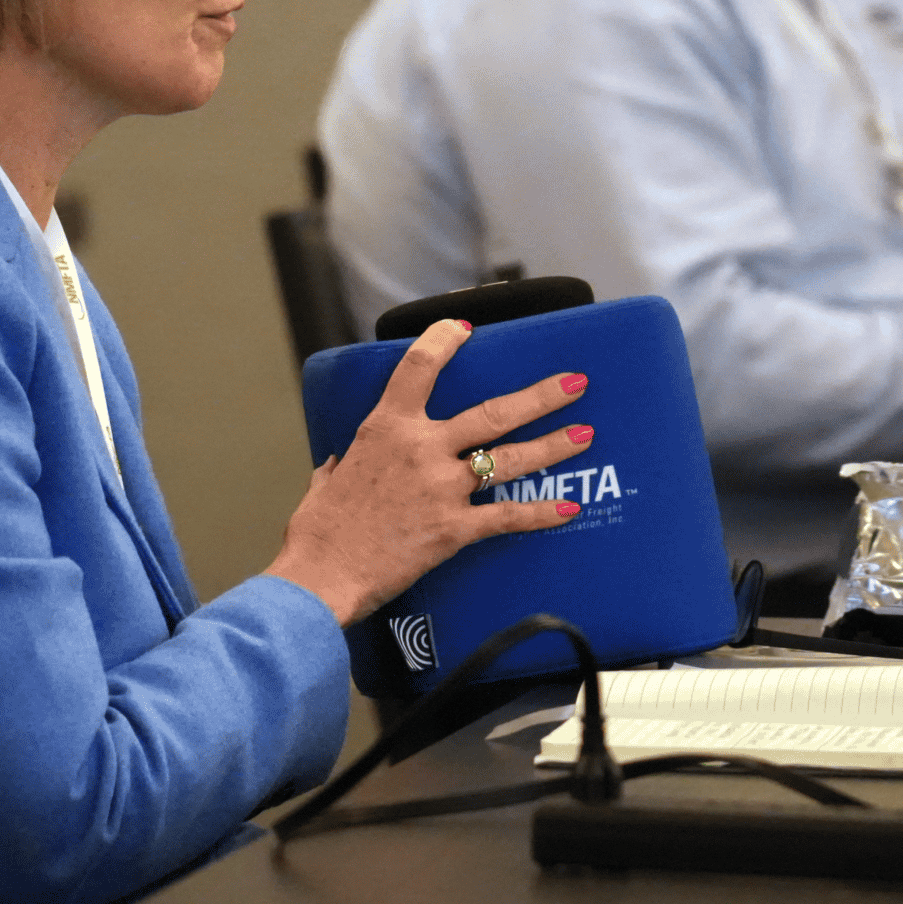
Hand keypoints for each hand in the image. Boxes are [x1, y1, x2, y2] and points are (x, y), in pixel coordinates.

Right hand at [266, 320, 591, 624]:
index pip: (419, 367)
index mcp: (385, 428)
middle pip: (492, 412)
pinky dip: (541, 512)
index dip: (445, 341)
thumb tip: (339, 465)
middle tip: (575, 382)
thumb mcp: (325, 482)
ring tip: (586, 433)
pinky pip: (508, 516)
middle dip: (540, 395)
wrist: (321, 576)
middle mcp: (420, 448)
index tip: (466, 327)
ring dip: (553, 445)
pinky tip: (569, 508)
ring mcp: (441, 487)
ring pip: (510, 458)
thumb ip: (341, 466)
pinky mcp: (454, 528)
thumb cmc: (317, 531)